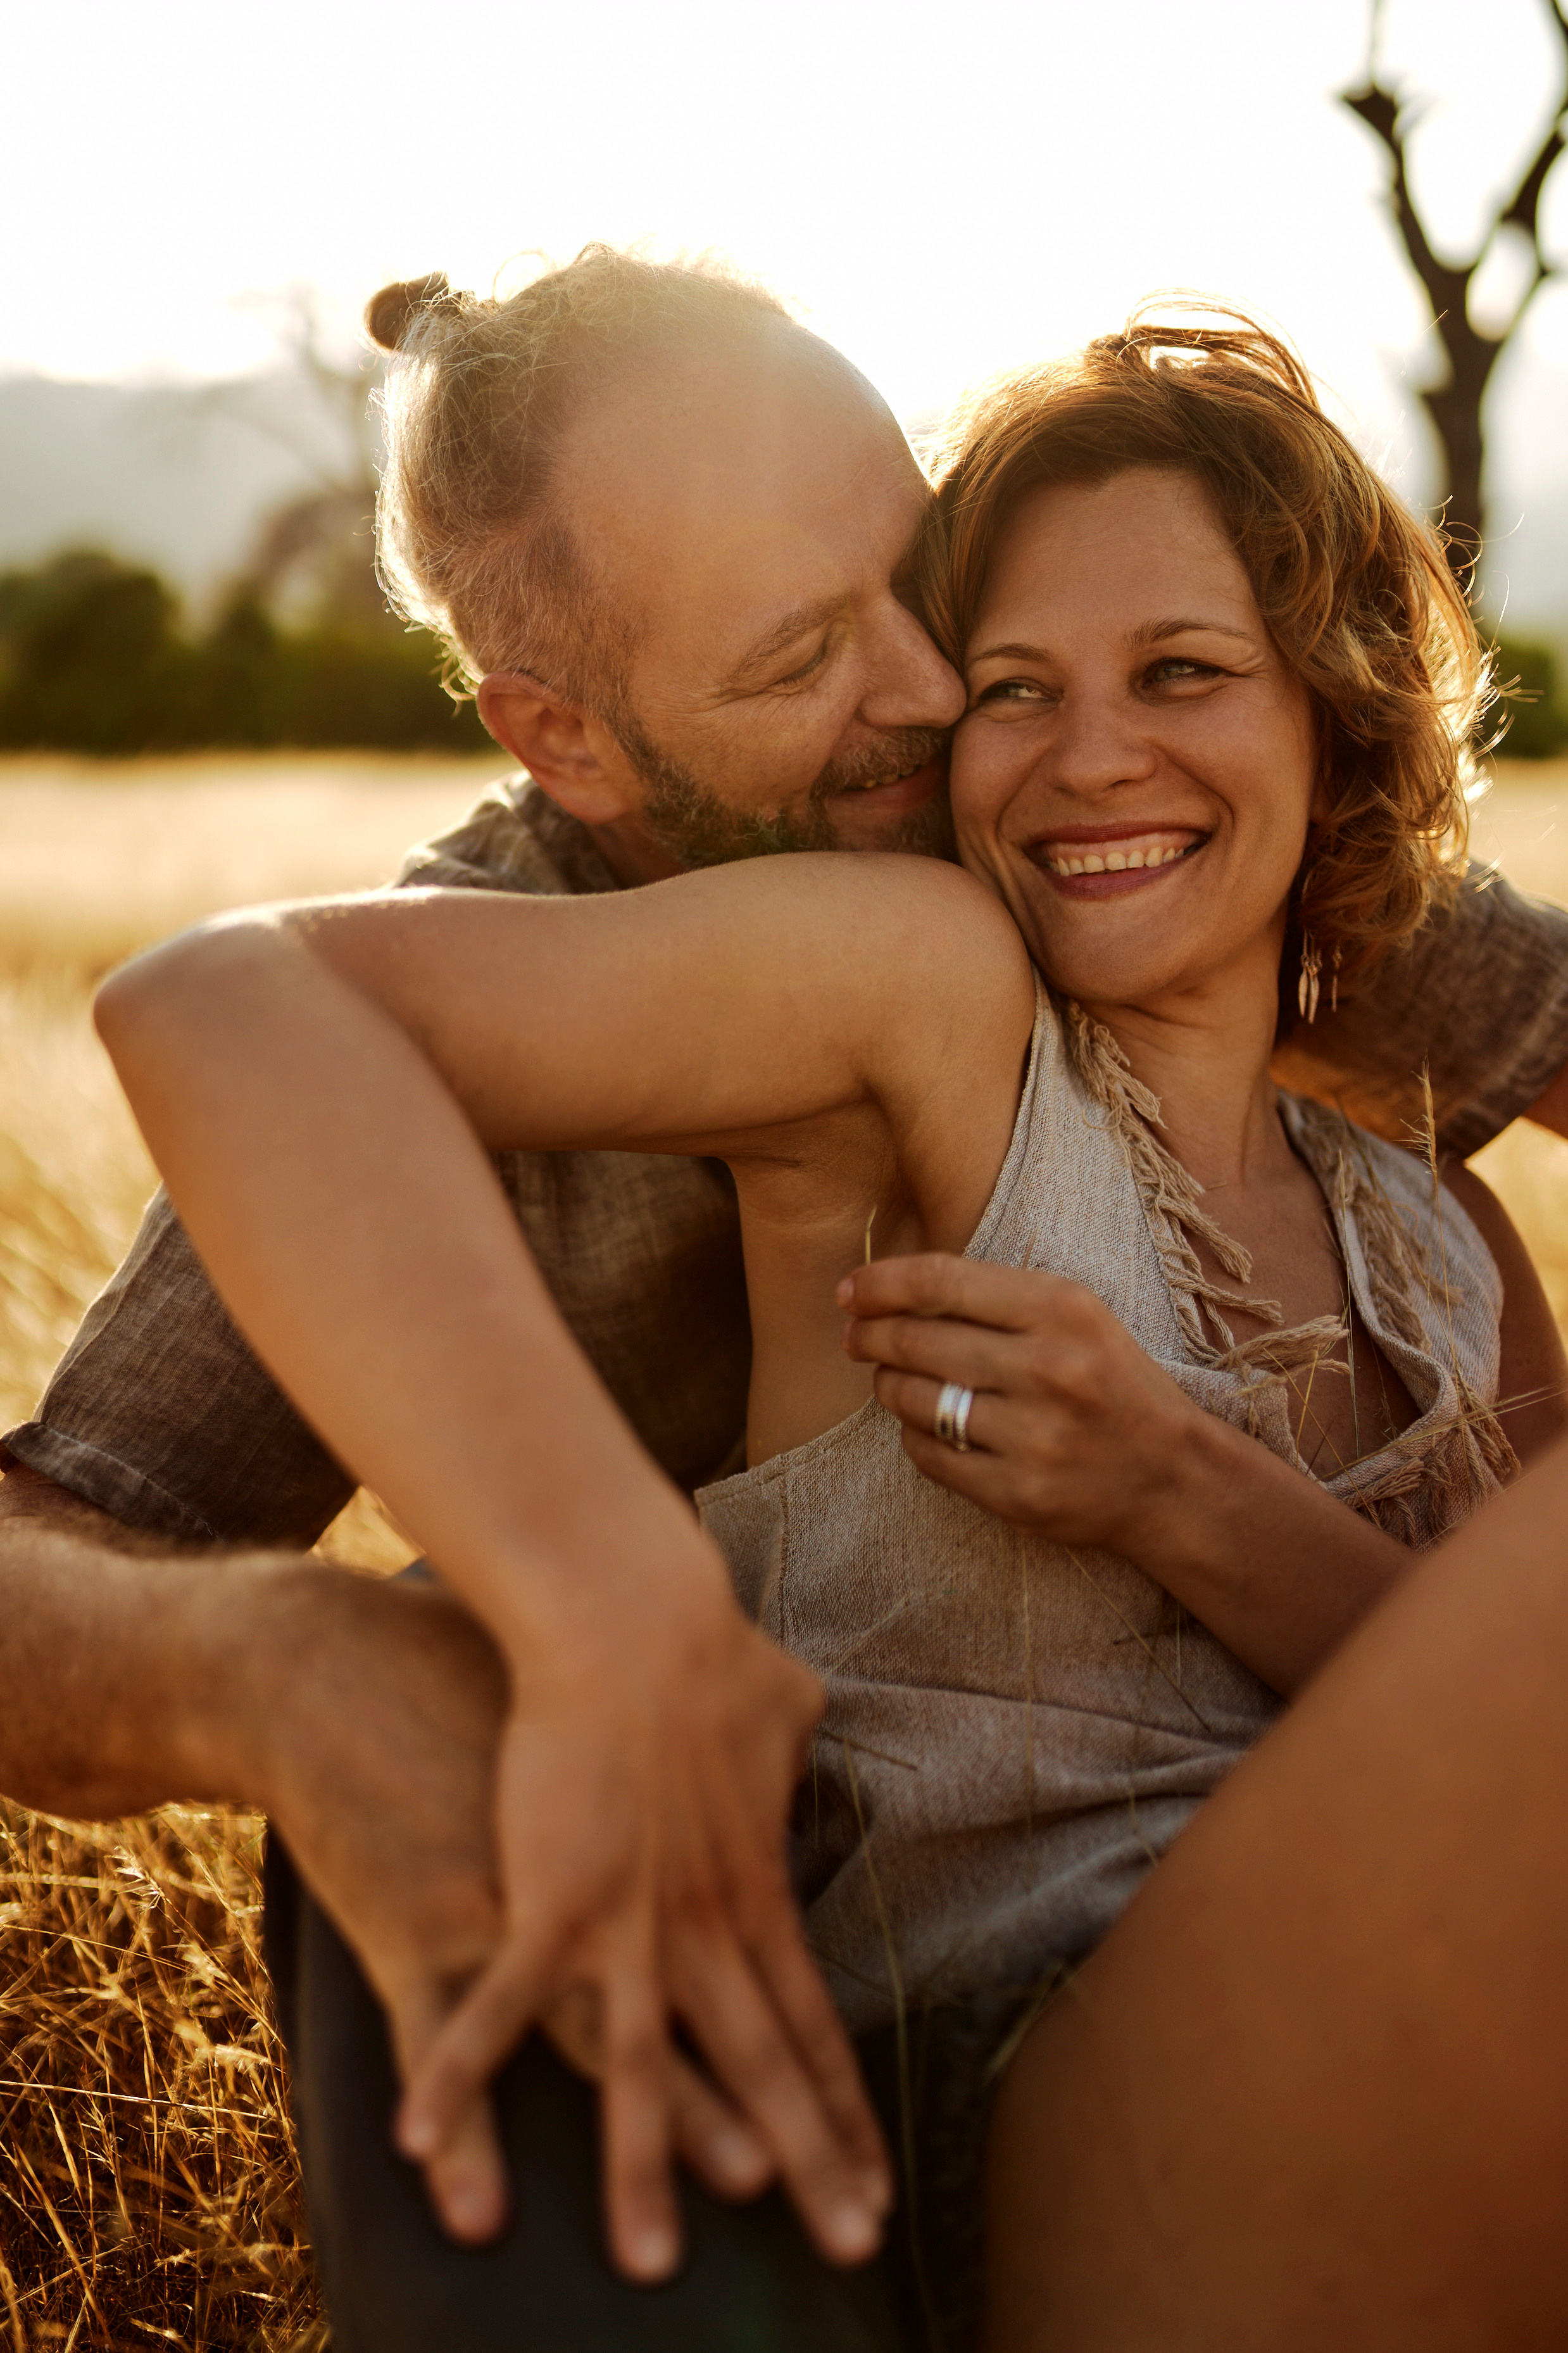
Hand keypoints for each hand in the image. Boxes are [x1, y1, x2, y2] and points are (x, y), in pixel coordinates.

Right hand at [252, 1565, 792, 2248]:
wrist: (630, 1612)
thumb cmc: (696, 1638)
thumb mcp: (769, 1694)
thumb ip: (783, 1740)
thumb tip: (804, 1721)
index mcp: (750, 1885)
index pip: (810, 2021)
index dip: (841, 2108)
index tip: (875, 2182)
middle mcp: (702, 1920)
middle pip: (761, 2064)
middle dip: (805, 2166)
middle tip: (852, 2251)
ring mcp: (625, 1917)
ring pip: (640, 2068)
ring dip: (644, 2170)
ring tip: (650, 2268)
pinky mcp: (543, 1896)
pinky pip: (498, 2007)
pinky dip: (464, 2079)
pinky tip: (428, 2153)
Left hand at [839, 1252, 1200, 1555]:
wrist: (1172, 1477)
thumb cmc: (1113, 1383)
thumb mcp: (1076, 1316)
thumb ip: (996, 1297)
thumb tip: (889, 1289)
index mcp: (1063, 1309)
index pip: (942, 1281)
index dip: (881, 1283)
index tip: (849, 1291)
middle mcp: (1048, 1369)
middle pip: (917, 1340)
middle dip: (870, 1336)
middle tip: (855, 1338)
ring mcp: (1033, 1437)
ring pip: (914, 1400)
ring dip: (888, 1386)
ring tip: (891, 1380)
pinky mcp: (1018, 1494)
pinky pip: (928, 1456)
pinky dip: (913, 1436)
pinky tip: (926, 1426)